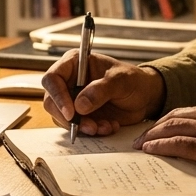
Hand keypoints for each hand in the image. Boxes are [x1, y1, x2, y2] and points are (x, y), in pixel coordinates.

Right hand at [41, 50, 164, 136]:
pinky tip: (108, 126)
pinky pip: (76, 128)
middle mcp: (69, 82)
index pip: (52, 78)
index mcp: (74, 64)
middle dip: (69, 118)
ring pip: (62, 118)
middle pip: (51, 101)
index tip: (71, 112)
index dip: (57, 96)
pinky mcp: (80, 115)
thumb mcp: (120, 80)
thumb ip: (100, 90)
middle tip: (89, 126)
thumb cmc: (133, 80)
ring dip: (82, 127)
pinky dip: (91, 131)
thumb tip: (79, 105)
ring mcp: (73, 100)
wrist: (144, 97)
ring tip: (104, 126)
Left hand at [132, 97, 195, 190]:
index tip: (161, 127)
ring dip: (151, 136)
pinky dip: (160, 146)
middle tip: (141, 136)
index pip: (191, 109)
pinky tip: (149, 150)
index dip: (173, 119)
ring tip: (139, 145)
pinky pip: (177, 144)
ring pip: (172, 127)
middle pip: (176, 115)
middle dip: (156, 126)